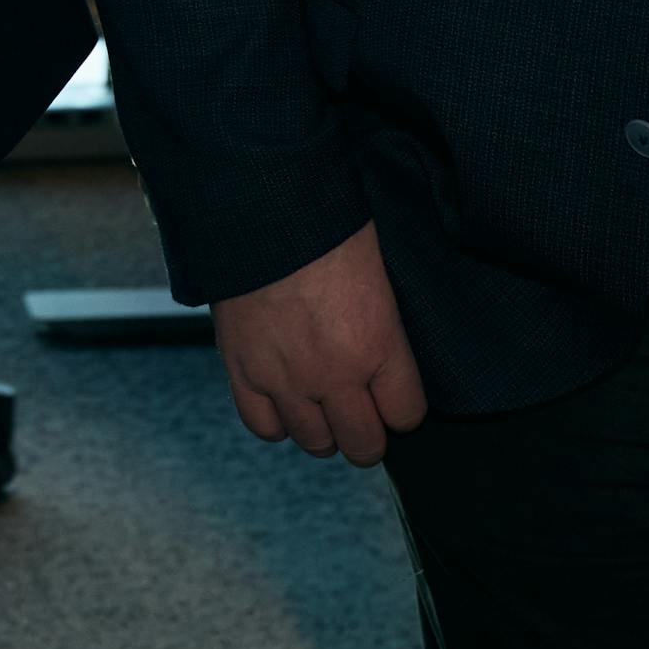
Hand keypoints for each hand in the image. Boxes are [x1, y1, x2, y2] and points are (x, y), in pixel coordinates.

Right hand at [211, 221, 429, 464]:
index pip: (407, 415)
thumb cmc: (326, 222)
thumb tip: (387, 353)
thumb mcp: (378, 273)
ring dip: (322, 427)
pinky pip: (264, 427)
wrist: (259, 203)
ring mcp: (285, 377)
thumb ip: (385, 326)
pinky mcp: (242, 370)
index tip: (394, 393)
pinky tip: (283, 398)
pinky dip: (276, 420)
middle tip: (361, 410)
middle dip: (367, 432)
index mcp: (378, 344)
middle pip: (363, 445)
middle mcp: (334, 374)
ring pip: (315, 443)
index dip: (402, 406)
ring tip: (321, 402)